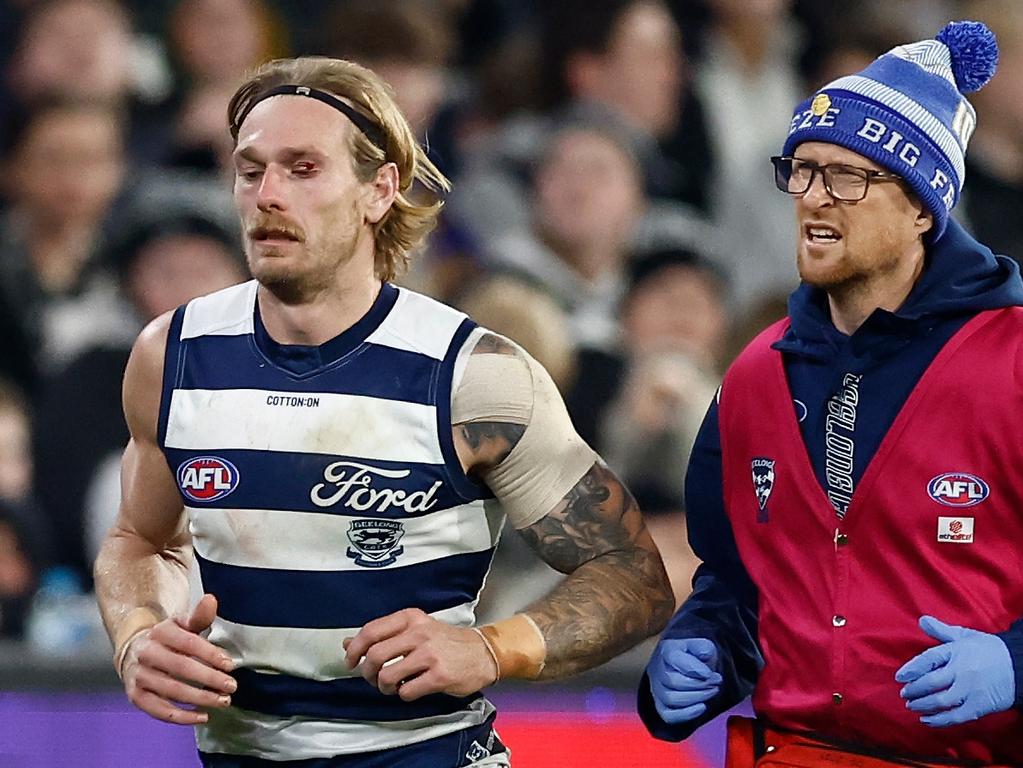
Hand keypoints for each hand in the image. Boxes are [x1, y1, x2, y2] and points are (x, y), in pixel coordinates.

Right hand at [121, 594, 236, 724]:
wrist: (133, 650)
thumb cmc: (168, 639)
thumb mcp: (183, 623)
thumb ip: (199, 616)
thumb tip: (211, 600)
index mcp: (161, 632)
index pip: (189, 643)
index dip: (211, 655)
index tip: (230, 665)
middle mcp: (147, 653)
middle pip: (181, 668)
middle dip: (209, 679)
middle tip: (231, 687)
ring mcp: (139, 676)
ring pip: (172, 690)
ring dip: (199, 698)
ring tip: (222, 701)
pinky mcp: (136, 696)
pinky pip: (159, 710)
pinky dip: (181, 717)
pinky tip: (202, 716)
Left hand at [343, 608, 497, 700]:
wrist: (483, 652)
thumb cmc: (446, 642)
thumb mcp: (416, 630)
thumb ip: (384, 635)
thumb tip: (349, 643)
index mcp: (410, 618)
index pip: (370, 631)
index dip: (355, 649)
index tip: (351, 661)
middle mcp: (419, 633)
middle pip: (374, 655)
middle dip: (367, 672)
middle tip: (373, 678)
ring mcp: (430, 654)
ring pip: (387, 676)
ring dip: (384, 687)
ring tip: (393, 686)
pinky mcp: (439, 675)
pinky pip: (406, 691)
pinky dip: (403, 695)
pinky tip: (411, 689)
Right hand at [647, 637, 721, 723]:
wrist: (689, 668)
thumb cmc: (695, 657)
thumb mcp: (702, 646)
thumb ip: (704, 648)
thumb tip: (705, 655)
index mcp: (667, 650)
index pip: (673, 658)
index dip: (693, 668)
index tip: (710, 674)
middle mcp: (657, 669)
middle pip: (672, 681)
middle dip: (699, 684)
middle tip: (716, 682)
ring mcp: (657, 689)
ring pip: (671, 699)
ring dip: (696, 697)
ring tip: (712, 691)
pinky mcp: (661, 706)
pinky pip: (669, 716)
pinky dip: (687, 714)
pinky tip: (702, 707)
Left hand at [895, 615, 1014, 726]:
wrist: (1020, 666)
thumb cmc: (988, 650)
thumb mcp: (965, 636)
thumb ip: (941, 631)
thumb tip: (921, 620)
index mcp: (956, 651)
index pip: (928, 659)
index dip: (911, 669)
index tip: (899, 677)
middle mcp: (962, 670)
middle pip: (931, 682)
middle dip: (914, 690)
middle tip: (904, 694)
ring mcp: (970, 689)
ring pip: (940, 700)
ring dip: (922, 705)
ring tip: (911, 706)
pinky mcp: (979, 706)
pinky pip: (955, 716)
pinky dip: (939, 720)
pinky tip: (927, 720)